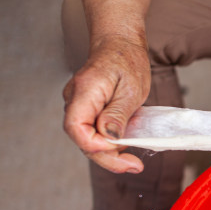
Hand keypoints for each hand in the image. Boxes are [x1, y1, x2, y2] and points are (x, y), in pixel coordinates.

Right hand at [62, 35, 150, 172]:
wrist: (120, 43)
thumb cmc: (127, 60)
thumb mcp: (131, 88)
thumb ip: (118, 114)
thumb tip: (110, 138)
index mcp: (84, 92)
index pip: (77, 128)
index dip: (96, 145)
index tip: (121, 147)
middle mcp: (75, 101)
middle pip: (82, 140)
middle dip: (108, 158)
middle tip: (135, 166)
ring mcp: (79, 106)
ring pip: (89, 140)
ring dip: (110, 154)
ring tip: (134, 161)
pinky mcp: (88, 111)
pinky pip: (95, 133)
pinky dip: (111, 144)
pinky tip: (127, 147)